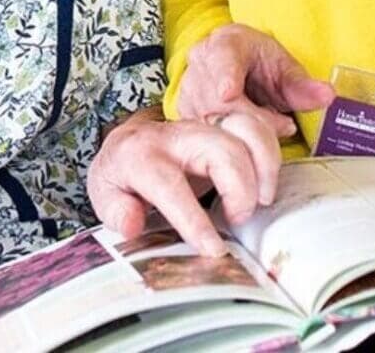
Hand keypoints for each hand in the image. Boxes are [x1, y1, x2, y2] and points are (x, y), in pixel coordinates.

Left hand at [88, 111, 280, 256]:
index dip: (193, 219)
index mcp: (141, 155)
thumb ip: (116, 211)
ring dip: (264, 165)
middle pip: (220, 149)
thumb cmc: (121, 174)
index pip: (170, 185)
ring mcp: (203, 125)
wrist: (129, 140)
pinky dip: (270, 151)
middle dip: (239, 188)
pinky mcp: (223, 125)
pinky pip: (256, 126)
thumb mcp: (104, 194)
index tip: (213, 249)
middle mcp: (176, 135)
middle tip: (239, 220)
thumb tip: (133, 224)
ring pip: (245, 129)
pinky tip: (267, 179)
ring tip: (261, 200)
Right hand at [178, 23, 333, 138]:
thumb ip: (303, 85)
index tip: (228, 93)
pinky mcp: (184, 112)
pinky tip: (244, 135)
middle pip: (218, 99)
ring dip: (242, 132)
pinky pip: (204, 134)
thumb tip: (327, 95)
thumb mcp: (285, 69)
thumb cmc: (261, 64)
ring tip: (267, 125)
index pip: (222, 59)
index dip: (226, 77)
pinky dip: (227, 140)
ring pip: (210, 120)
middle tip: (283, 125)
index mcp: (225, 42)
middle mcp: (200, 61)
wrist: (239, 67)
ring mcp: (188, 87)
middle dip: (253, 119)